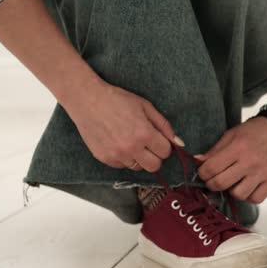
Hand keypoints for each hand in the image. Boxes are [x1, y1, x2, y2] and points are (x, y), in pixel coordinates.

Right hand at [64, 78, 182, 171]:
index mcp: (144, 134)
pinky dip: (124, 157)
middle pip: (154, 166)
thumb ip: (164, 125)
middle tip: (148, 144)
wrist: (87, 99)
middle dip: (155, 156)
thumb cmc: (117, 99)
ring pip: (138, 167)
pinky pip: (122, 165)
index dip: (164, 145)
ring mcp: (116, 155)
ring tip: (131, 141)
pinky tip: (118, 142)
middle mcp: (131, 148)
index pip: (165, 152)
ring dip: (139, 157)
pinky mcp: (104, 158)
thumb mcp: (145, 106)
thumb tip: (179, 143)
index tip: (158, 138)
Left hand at [195, 117, 266, 202]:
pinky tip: (247, 186)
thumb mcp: (231, 135)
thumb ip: (214, 150)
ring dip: (232, 190)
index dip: (202, 173)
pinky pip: (256, 199)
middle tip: (214, 179)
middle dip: (212, 184)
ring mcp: (263, 173)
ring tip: (234, 182)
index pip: (211, 168)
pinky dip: (249, 195)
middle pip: (221, 184)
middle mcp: (251, 162)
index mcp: (238, 148)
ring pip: (239, 195)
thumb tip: (198, 162)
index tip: (204, 172)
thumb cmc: (254, 131)